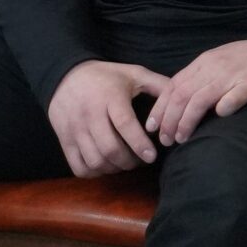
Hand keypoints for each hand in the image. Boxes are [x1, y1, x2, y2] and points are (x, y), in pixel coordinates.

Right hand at [45, 60, 171, 177]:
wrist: (64, 75)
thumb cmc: (106, 77)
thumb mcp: (133, 74)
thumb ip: (159, 85)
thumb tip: (183, 97)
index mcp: (109, 98)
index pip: (124, 125)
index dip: (139, 143)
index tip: (152, 155)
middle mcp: (89, 114)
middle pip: (109, 148)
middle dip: (129, 161)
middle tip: (141, 160)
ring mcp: (73, 129)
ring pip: (94, 160)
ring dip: (114, 168)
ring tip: (125, 163)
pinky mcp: (63, 139)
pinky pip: (78, 166)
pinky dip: (94, 172)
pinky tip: (105, 165)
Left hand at [148, 40, 246, 144]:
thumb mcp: (220, 61)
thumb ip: (202, 77)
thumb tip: (183, 101)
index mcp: (204, 62)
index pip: (173, 86)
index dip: (160, 108)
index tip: (153, 127)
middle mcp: (213, 68)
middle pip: (181, 95)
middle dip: (169, 120)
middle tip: (165, 140)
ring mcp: (232, 76)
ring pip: (200, 99)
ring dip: (187, 121)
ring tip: (181, 138)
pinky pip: (233, 97)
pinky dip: (223, 108)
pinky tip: (219, 117)